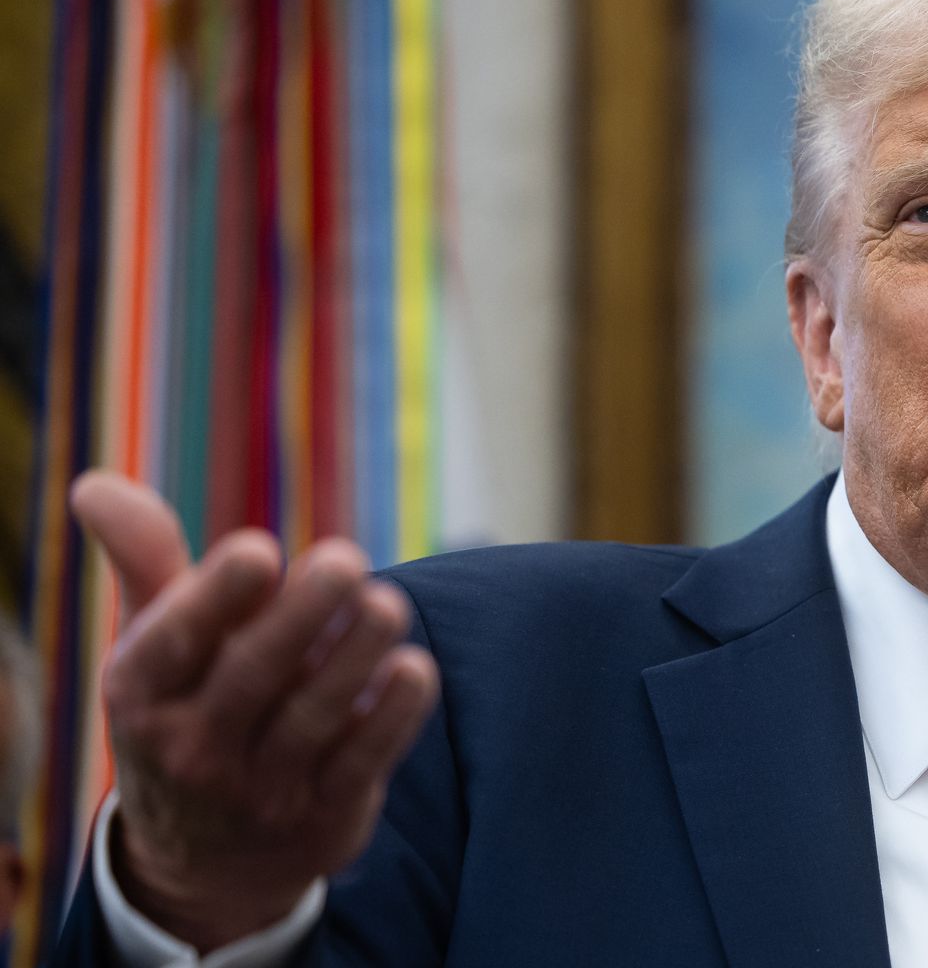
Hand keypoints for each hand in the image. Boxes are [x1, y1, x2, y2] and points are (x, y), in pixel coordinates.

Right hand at [71, 471, 439, 950]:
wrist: (211, 863)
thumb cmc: (188, 710)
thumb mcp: (154, 647)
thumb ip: (144, 562)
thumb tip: (94, 483)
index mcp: (142, 695)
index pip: (172, 644)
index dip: (214, 597)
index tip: (259, 548)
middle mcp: (193, 747)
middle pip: (253, 675)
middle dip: (302, 614)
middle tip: (347, 557)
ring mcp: (260, 789)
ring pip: (314, 716)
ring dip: (356, 655)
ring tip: (388, 604)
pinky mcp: (324, 816)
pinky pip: (361, 762)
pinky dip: (393, 716)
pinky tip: (415, 668)